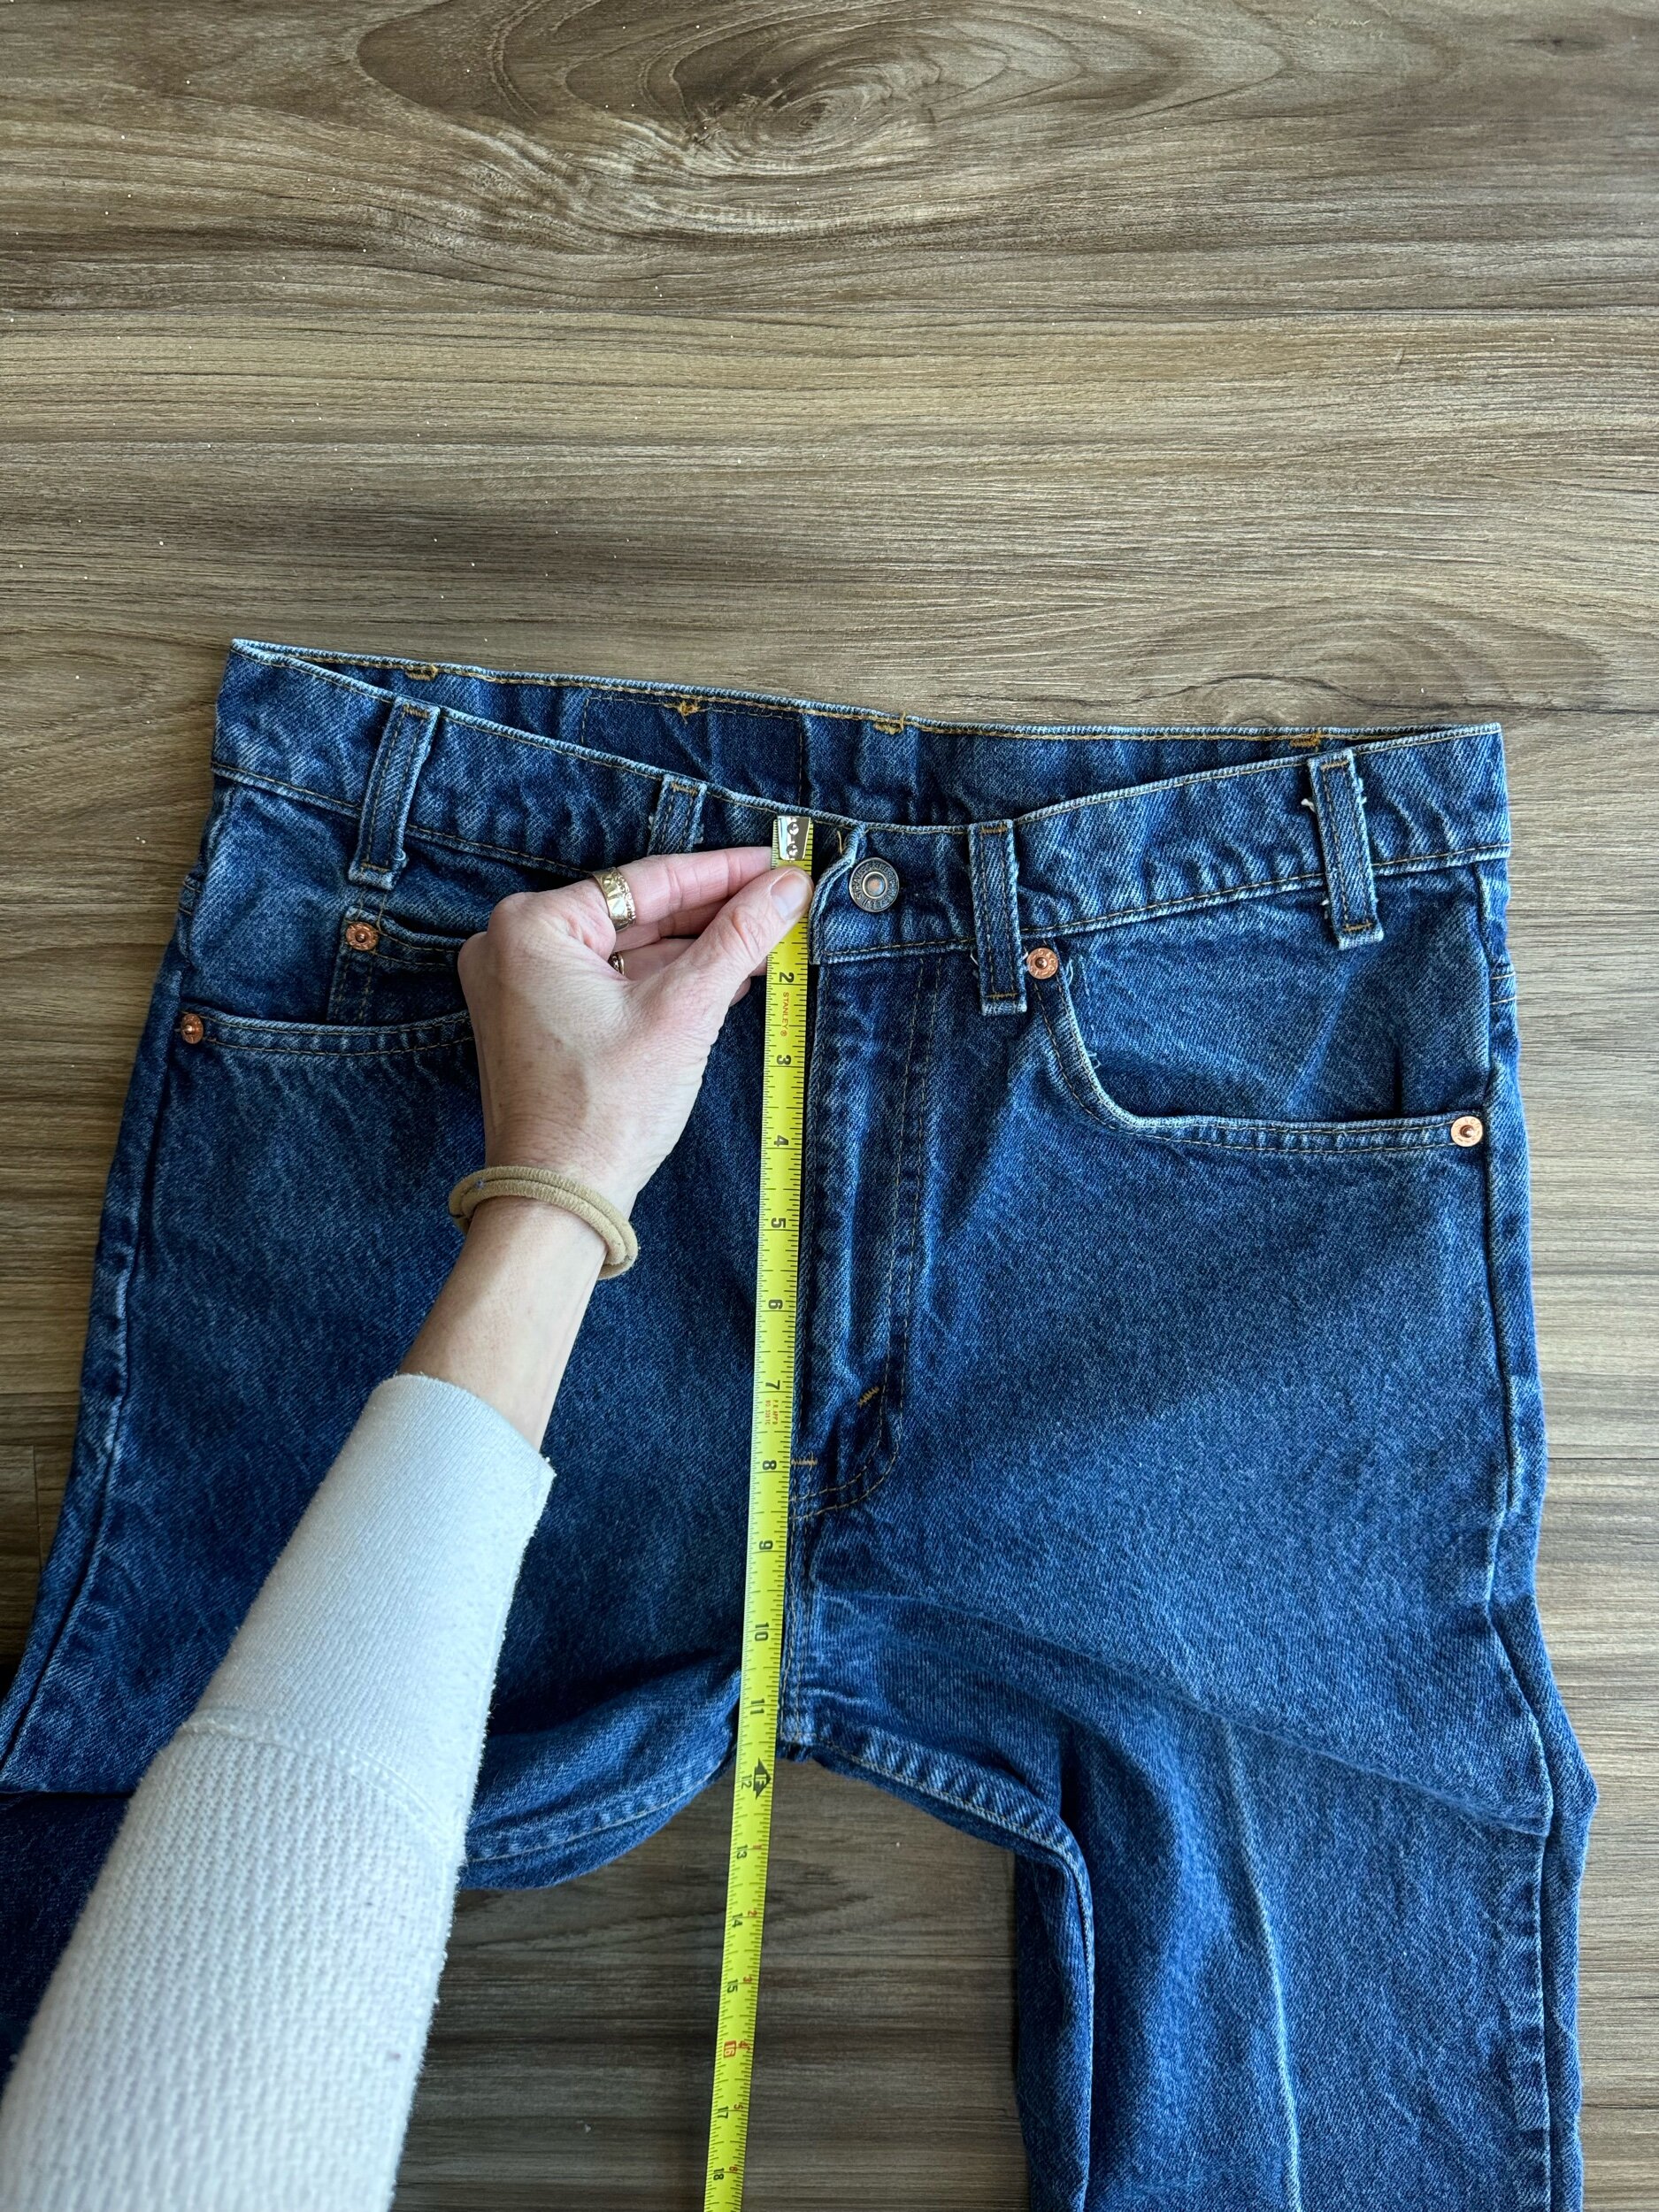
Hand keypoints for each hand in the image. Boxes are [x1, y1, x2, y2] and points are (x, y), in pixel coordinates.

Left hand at [456, 845, 816, 1215]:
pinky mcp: (539, 1022)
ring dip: (696, 950)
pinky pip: (612, 983)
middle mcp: (514, 946)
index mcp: (533, 926)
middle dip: (714, 913)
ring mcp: (522, 986)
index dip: (724, 872)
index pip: (648, 881)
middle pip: (638, 913)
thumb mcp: (684, 1012)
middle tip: (781, 898)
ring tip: (767, 939)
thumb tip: (786, 887)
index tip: (777, 862)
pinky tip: (724, 977)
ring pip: (629, 950)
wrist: (559, 1201)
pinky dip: (664, 982)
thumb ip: (738, 938)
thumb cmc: (603, 1111)